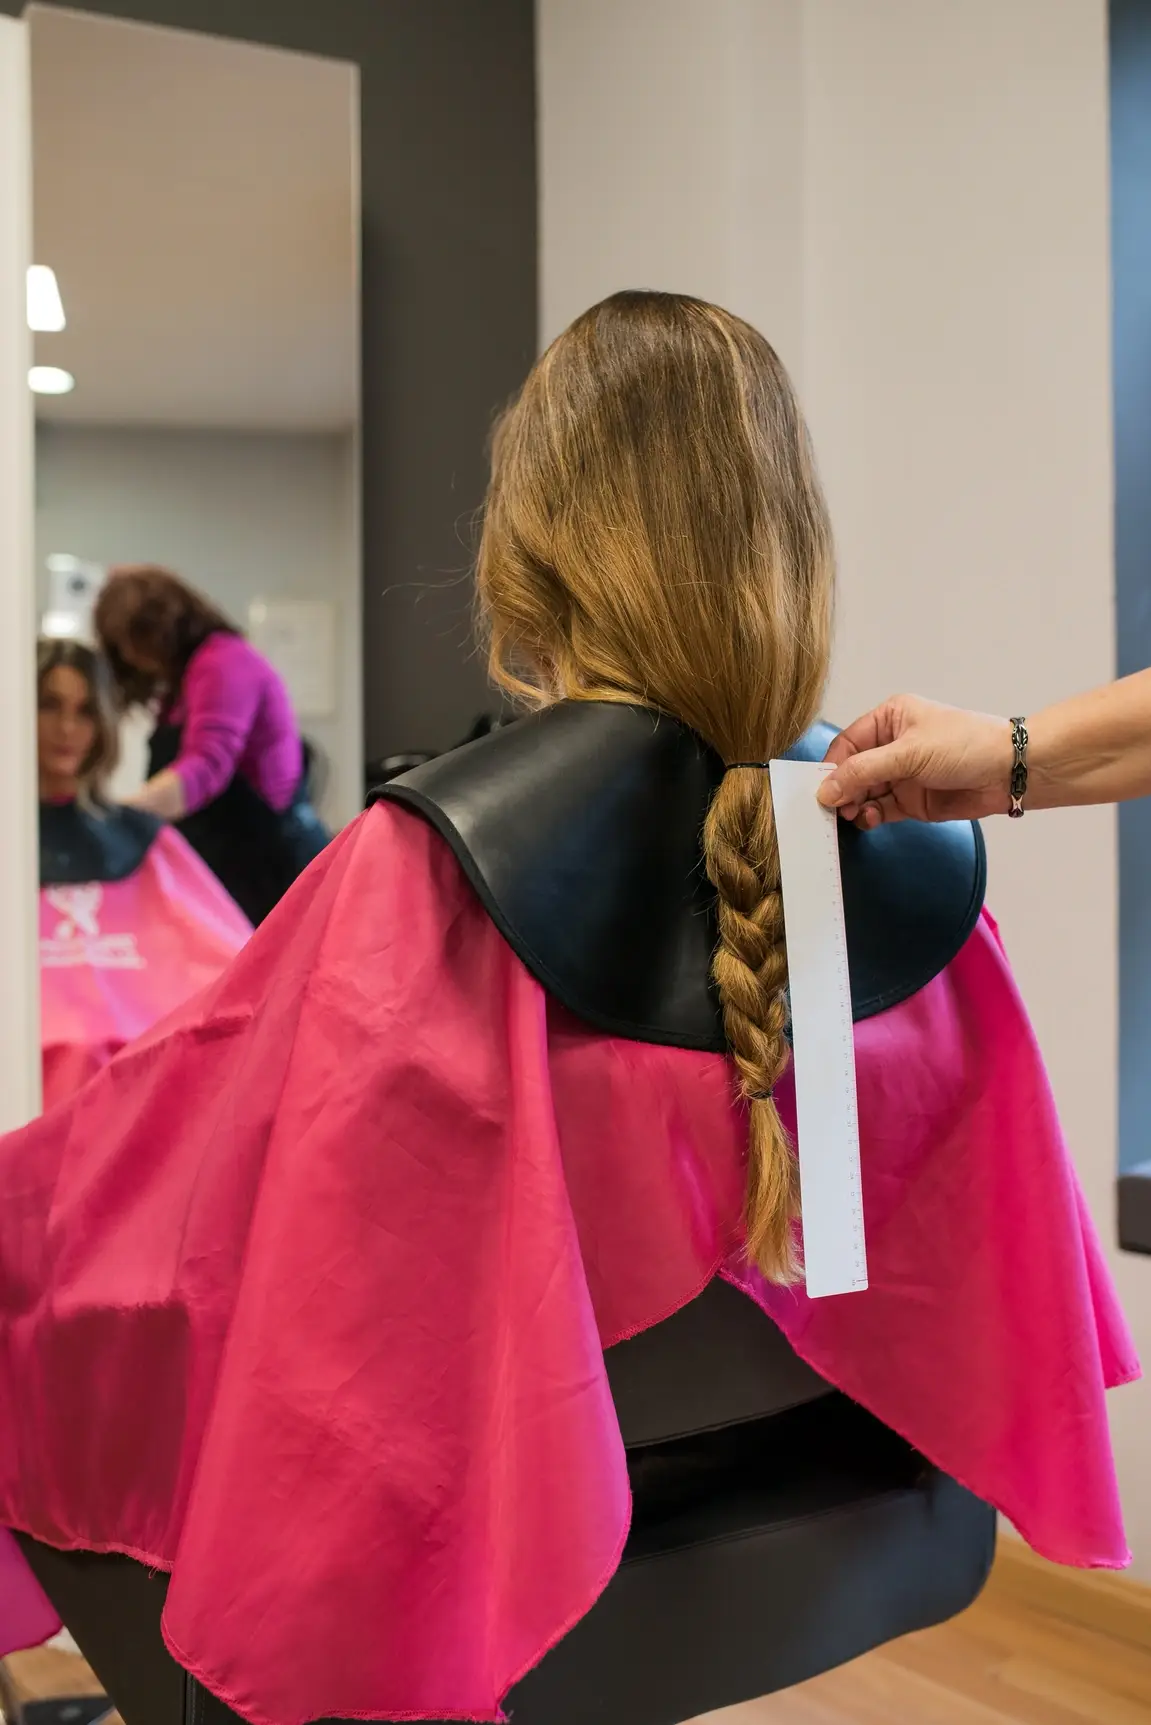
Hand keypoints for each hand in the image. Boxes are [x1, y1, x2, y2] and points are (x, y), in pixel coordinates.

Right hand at [817, 695, 1014, 825]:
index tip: (819, 789)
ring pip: (863, 793)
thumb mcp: (909, 753)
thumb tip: (825, 790)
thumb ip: (863, 772)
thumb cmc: (965, 745)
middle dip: (841, 790)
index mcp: (889, 719)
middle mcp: (892, 746)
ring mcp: (902, 775)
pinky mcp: (911, 801)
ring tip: (852, 815)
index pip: (847, 744)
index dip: (831, 767)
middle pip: (851, 771)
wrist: (1010, 772)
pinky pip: (880, 810)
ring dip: (855, 806)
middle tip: (831, 809)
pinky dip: (870, 817)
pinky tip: (869, 820)